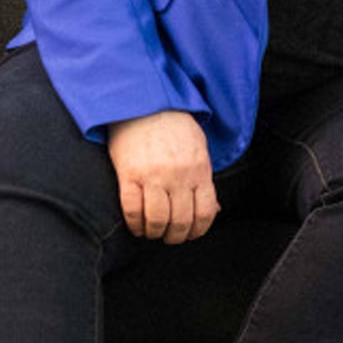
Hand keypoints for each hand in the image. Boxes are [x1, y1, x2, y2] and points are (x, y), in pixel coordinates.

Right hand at [106, 110, 218, 243]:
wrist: (145, 104)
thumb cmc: (175, 127)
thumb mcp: (199, 149)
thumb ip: (204, 180)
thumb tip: (213, 210)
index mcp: (200, 169)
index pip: (205, 212)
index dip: (198, 230)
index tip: (191, 234)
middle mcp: (178, 175)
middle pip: (181, 221)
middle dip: (176, 236)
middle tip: (171, 238)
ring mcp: (153, 176)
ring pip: (157, 220)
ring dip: (155, 233)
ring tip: (153, 233)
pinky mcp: (129, 175)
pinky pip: (132, 210)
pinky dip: (135, 224)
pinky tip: (137, 226)